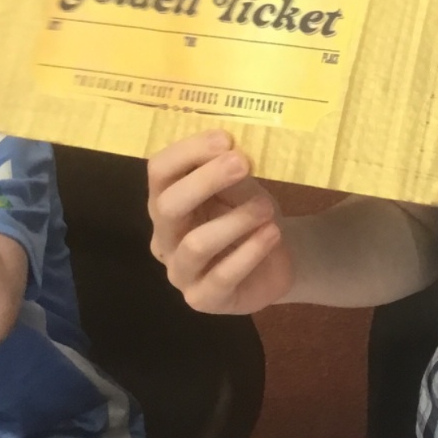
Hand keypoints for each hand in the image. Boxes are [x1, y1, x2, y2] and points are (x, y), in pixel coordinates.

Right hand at [147, 131, 291, 314]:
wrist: (278, 258)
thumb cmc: (250, 215)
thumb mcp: (242, 189)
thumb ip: (231, 173)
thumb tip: (230, 151)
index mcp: (167, 200)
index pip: (159, 171)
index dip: (187, 152)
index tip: (225, 139)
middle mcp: (164, 236)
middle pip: (167, 206)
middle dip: (205, 180)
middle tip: (242, 163)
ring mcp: (180, 271)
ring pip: (195, 244)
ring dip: (235, 221)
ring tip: (266, 208)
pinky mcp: (202, 299)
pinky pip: (221, 276)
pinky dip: (249, 252)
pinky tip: (271, 235)